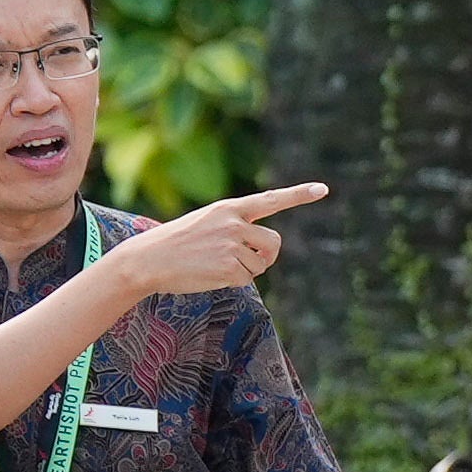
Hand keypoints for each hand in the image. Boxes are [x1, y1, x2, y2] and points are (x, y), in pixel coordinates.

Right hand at [99, 179, 327, 302]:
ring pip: (261, 264)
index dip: (298, 195)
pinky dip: (234, 281)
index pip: (270, 199)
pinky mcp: (229, 266)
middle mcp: (234, 222)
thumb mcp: (206, 223)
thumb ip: (235, 227)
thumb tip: (263, 251)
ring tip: (215, 266)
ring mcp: (233, 244)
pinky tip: (211, 275)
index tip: (323, 189)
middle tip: (245, 262)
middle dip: (266, 256)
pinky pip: (247, 279)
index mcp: (229, 207)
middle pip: (274, 242)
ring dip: (245, 271)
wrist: (148, 259)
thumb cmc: (176, 243)